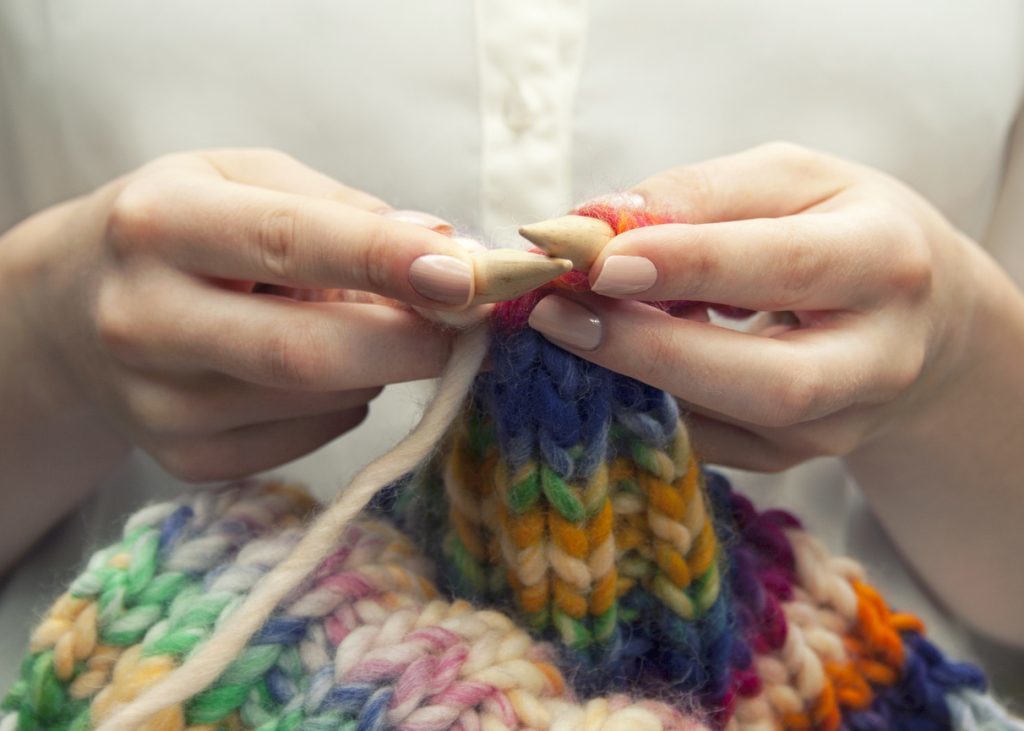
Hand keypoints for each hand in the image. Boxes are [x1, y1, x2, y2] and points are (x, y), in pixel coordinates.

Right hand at [3, 149, 473, 480]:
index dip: (385, 260)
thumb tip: (447, 250)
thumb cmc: (186, 231)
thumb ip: (345, 209)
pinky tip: (314, 371)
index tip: (466, 275)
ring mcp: (157, 403)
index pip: (288, 242)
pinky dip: (341, 404)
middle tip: (457, 326)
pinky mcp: (182, 459)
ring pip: (317, 402)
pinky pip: (305, 441)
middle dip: (407, 344)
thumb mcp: (245, 180)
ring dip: (373, 367)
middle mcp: (145, 318)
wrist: (75, 309)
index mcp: (162, 222)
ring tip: (349, 325)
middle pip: (303, 353)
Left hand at [528, 142, 989, 470]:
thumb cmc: (843, 228)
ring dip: (632, 378)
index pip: (786, 267)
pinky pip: (705, 441)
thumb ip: (698, 193)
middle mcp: (877, 359)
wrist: (919, 317)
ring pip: (730, 425)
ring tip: (565, 326)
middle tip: (556, 315)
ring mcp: (837, 424)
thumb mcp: (790, 179)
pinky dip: (643, 401)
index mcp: (885, 261)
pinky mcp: (792, 456)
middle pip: (767, 382)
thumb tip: (595, 224)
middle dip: (650, 351)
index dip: (690, 266)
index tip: (598, 260)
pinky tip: (604, 359)